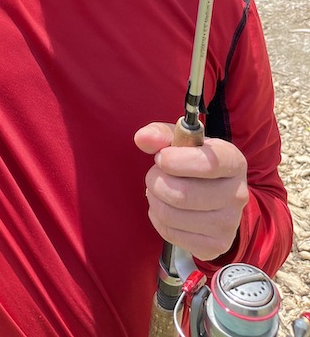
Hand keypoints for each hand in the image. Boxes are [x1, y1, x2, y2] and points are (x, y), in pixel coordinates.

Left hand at [134, 122, 248, 260]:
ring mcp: (229, 224)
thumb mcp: (183, 142)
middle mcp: (237, 194)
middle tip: (155, 174)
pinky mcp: (216, 246)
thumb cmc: (195, 162)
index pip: (209, 163)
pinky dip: (158, 218)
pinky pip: (171, 233)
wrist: (218, 196)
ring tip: (159, 189)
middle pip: (183, 194)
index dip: (177, 161)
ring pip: (172, 214)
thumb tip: (143, 138)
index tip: (161, 157)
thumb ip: (161, 134)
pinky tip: (166, 207)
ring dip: (154, 198)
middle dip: (156, 180)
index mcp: (233, 162)